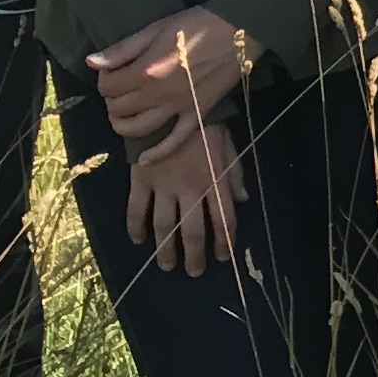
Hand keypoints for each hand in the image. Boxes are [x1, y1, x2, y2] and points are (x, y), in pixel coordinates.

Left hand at [86, 6, 251, 144]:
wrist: (239, 30)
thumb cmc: (196, 24)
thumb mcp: (155, 29)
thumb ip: (122, 49)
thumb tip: (91, 62)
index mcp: (145, 71)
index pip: (108, 85)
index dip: (104, 79)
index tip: (112, 71)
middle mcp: (158, 94)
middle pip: (119, 107)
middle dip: (112, 98)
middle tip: (118, 88)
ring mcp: (178, 107)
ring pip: (138, 128)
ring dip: (123, 125)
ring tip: (122, 115)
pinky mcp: (197, 114)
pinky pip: (175, 141)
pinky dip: (157, 153)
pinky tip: (144, 158)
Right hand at [123, 115, 245, 277]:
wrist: (169, 104)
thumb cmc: (203, 125)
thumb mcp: (227, 145)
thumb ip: (235, 174)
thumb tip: (242, 200)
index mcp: (215, 180)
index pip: (223, 220)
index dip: (223, 243)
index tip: (221, 258)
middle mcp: (190, 188)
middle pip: (193, 231)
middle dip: (194, 256)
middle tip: (193, 272)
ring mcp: (163, 185)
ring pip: (164, 227)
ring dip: (165, 250)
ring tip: (167, 265)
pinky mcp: (141, 179)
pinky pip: (136, 209)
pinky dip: (135, 227)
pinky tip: (138, 240)